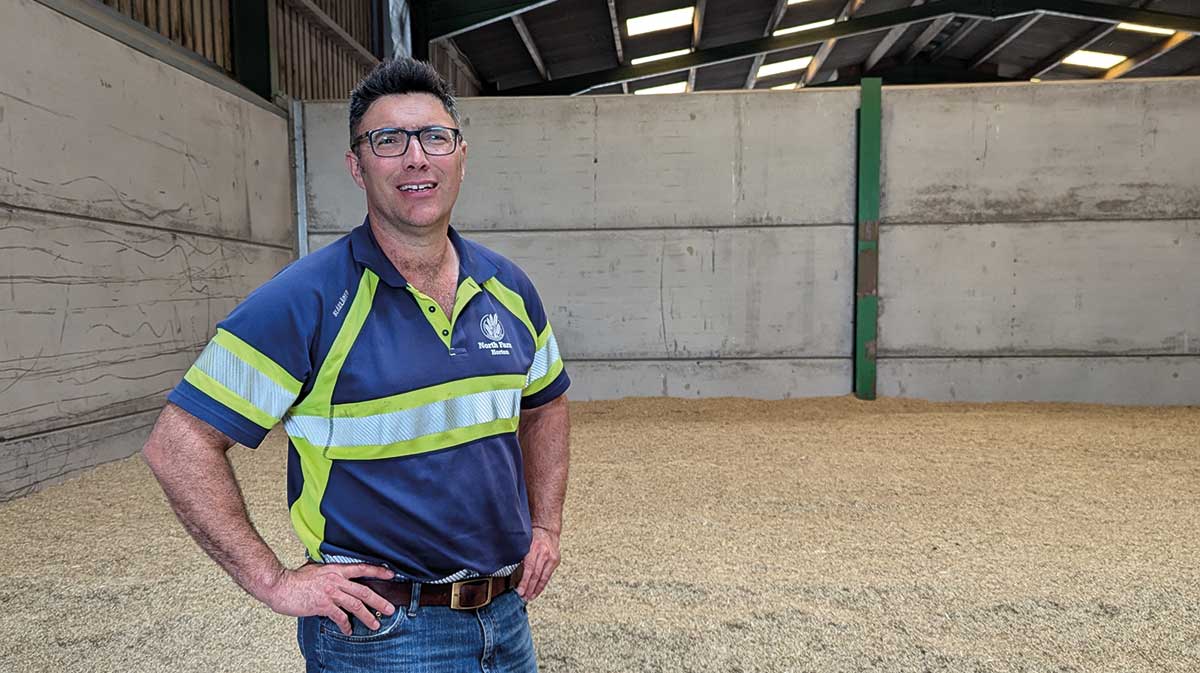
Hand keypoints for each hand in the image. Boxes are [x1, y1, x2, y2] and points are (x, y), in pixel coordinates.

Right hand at [263, 563, 396, 634]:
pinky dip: (346, 624)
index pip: (361, 568)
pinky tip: (349, 630)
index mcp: (335, 569)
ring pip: (355, 605)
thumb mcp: (316, 569)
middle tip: (390, 609)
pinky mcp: (323, 605)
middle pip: (363, 591)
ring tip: (375, 624)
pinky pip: (339, 616)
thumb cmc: (295, 579)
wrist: (280, 586)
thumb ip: (329, 573)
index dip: (377, 571)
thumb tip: (337, 577)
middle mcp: (335, 580)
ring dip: (368, 616)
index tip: (390, 574)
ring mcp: (330, 593)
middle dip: (379, 601)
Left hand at [517, 526, 559, 601]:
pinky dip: (542, 585)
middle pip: (536, 575)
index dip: (524, 582)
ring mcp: (552, 558)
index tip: (519, 591)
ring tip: (529, 598)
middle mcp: (544, 553)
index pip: (529, 569)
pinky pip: (548, 576)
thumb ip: (519, 557)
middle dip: (529, 588)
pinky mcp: (555, 561)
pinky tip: (536, 591)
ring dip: (536, 589)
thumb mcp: (523, 544)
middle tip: (523, 598)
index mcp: (534, 548)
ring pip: (543, 577)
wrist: (547, 530)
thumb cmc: (532, 536)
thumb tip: (511, 574)